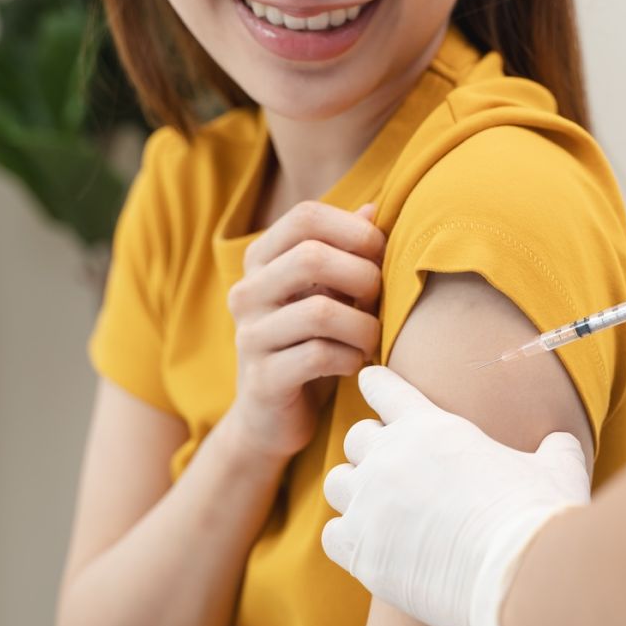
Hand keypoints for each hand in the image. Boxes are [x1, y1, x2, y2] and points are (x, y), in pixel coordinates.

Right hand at [226, 202, 384, 460]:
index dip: (355, 231)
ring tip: (370, 339)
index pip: (306, 216)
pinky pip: (319, 356)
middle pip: (312, 257)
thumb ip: (347, 252)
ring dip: (364, 326)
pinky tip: (354, 365)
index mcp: (261, 261)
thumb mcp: (329, 294)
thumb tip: (374, 207)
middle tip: (378, 303)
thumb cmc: (311, 344)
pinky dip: (351, 359)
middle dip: (364, 277)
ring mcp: (249, 336)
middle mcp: (246, 292)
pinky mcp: (262, 379)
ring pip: (320, 311)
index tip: (379, 257)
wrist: (272, 419)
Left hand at [321, 366, 587, 625]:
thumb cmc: (538, 517)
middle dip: (374, 446)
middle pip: (356, 437)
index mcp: (429, 427)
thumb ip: (553, 447)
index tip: (374, 386)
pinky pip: (333, 534)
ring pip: (338, 483)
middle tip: (394, 464)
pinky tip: (373, 545)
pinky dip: (349, 536)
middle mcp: (389, 459)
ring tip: (378, 505)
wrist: (518, 579)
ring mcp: (370, 507)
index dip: (377, 385)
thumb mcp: (556, 468)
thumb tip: (562, 443)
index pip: (382, 388)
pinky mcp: (362, 554)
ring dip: (356, 489)